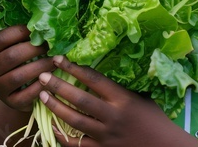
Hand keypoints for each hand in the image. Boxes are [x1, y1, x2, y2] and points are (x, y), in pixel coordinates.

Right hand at [0, 25, 55, 111]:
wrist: (14, 92)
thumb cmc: (14, 63)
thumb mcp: (9, 49)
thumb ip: (17, 38)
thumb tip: (39, 21)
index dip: (19, 32)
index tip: (36, 29)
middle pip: (11, 57)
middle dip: (33, 49)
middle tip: (49, 45)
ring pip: (19, 75)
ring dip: (41, 66)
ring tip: (55, 60)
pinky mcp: (10, 102)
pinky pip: (27, 94)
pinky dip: (41, 84)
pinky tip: (51, 77)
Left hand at [38, 56, 197, 146]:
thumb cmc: (155, 119)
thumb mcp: (141, 97)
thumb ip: (121, 86)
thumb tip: (101, 67)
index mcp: (123, 99)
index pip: (93, 78)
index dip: (73, 68)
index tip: (59, 59)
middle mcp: (112, 116)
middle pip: (79, 98)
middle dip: (57, 85)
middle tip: (42, 75)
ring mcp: (106, 135)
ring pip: (73, 120)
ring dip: (55, 107)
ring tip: (42, 95)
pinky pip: (76, 144)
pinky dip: (62, 134)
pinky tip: (52, 125)